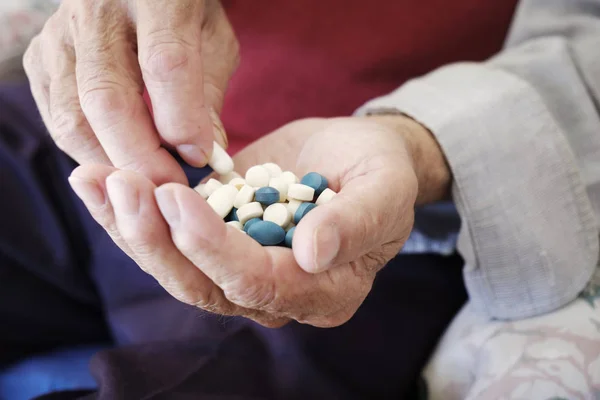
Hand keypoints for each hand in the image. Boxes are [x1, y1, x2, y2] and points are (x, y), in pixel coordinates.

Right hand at [24, 0, 236, 184]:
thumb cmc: (184, 11)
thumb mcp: (213, 41)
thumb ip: (208, 95)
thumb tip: (203, 157)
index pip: (164, 65)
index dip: (182, 121)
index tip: (200, 158)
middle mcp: (96, 11)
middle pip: (106, 100)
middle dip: (141, 159)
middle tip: (170, 189)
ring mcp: (59, 35)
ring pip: (73, 119)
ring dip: (112, 163)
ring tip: (147, 182)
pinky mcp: (39, 58)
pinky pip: (58, 121)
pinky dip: (90, 151)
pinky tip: (119, 159)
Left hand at [69, 116, 450, 326]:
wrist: (356, 157)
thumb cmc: (380, 172)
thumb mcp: (385, 188)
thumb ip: (358, 222)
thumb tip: (311, 253)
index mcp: (323, 293)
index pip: (260, 284)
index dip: (215, 249)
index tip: (177, 199)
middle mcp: (275, 295)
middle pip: (205, 287)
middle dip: (157, 241)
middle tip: (123, 185)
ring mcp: (239, 269)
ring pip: (176, 268)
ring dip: (132, 227)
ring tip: (96, 180)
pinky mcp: (215, 240)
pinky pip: (168, 238)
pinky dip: (131, 213)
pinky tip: (99, 181)